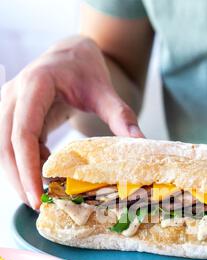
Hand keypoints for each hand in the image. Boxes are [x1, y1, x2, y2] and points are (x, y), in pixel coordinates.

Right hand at [0, 36, 142, 208]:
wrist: (69, 53)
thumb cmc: (85, 69)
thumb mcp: (104, 90)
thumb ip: (120, 116)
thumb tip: (140, 143)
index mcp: (35, 86)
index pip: (23, 132)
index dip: (27, 167)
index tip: (38, 195)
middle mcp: (14, 96)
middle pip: (6, 145)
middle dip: (19, 179)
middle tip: (38, 206)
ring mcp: (10, 106)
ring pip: (3, 148)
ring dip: (19, 174)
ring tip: (41, 197)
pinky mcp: (13, 116)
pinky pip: (13, 146)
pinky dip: (26, 165)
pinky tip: (44, 178)